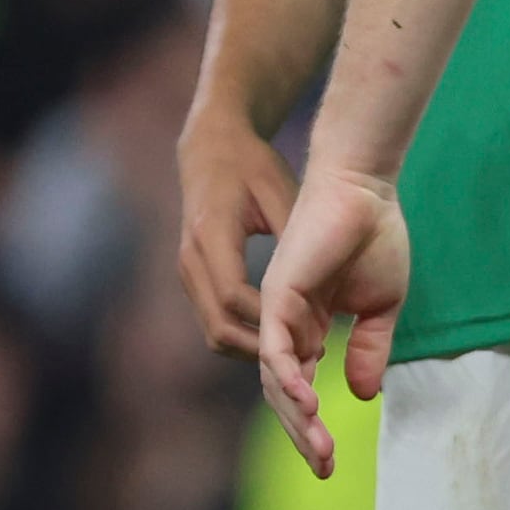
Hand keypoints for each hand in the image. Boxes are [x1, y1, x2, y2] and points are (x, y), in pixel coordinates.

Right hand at [171, 103, 294, 356]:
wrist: (212, 148)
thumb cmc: (252, 165)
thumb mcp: (279, 188)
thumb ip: (293, 227)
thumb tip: (321, 271)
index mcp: (212, 235)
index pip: (235, 297)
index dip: (271, 322)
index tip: (311, 334)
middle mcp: (192, 260)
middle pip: (219, 327)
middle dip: (262, 350)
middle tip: (307, 361)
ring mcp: (188, 271)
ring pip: (214, 331)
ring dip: (253, 348)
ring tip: (299, 356)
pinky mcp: (194, 277)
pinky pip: (215, 319)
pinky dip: (245, 334)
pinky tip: (283, 336)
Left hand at [257, 164, 413, 474]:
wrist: (364, 189)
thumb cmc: (374, 237)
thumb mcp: (380, 307)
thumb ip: (368, 349)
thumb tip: (362, 394)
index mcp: (306, 328)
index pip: (301, 387)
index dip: (311, 426)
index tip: (328, 462)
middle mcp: (285, 325)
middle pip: (284, 393)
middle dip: (303, 433)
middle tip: (324, 467)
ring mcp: (277, 311)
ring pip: (276, 378)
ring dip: (296, 416)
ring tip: (319, 447)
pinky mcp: (277, 295)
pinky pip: (277, 348)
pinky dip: (289, 378)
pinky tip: (307, 402)